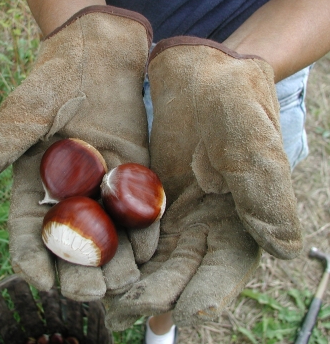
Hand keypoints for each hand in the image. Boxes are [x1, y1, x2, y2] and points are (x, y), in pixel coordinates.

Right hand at [0, 6, 157, 299]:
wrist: (97, 53)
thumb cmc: (55, 77)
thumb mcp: (25, 111)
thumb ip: (0, 145)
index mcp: (36, 183)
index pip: (30, 232)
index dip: (33, 260)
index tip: (45, 283)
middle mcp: (69, 190)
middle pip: (72, 242)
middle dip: (80, 271)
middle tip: (94, 294)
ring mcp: (102, 183)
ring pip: (106, 231)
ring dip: (116, 259)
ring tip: (126, 281)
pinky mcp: (131, 171)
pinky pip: (136, 207)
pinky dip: (143, 228)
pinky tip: (149, 248)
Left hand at [105, 36, 301, 328]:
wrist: (201, 72)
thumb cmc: (236, 104)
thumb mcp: (255, 145)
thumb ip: (267, 197)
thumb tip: (286, 251)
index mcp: (239, 220)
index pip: (225, 268)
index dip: (206, 292)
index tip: (182, 311)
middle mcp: (205, 224)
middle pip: (182, 271)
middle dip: (156, 295)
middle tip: (126, 311)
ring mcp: (174, 212)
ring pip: (153, 257)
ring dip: (131, 279)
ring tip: (105, 299)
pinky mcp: (145, 195)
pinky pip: (130, 228)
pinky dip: (115, 246)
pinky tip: (97, 260)